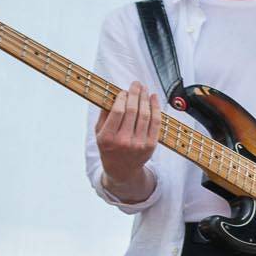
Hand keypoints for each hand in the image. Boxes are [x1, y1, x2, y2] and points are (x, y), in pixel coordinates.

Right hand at [95, 82, 162, 199]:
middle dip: (135, 94)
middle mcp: (124, 141)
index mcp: (107, 138)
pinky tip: (154, 99)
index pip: (117, 112)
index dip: (122, 99)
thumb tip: (112, 95)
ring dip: (146, 99)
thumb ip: (104, 116)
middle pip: (133, 112)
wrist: (122, 170)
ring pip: (145, 116)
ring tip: (144, 89)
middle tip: (136, 84)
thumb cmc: (109, 148)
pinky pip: (156, 123)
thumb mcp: (99, 134)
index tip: (123, 91)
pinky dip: (156, 109)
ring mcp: (139, 144)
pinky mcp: (151, 145)